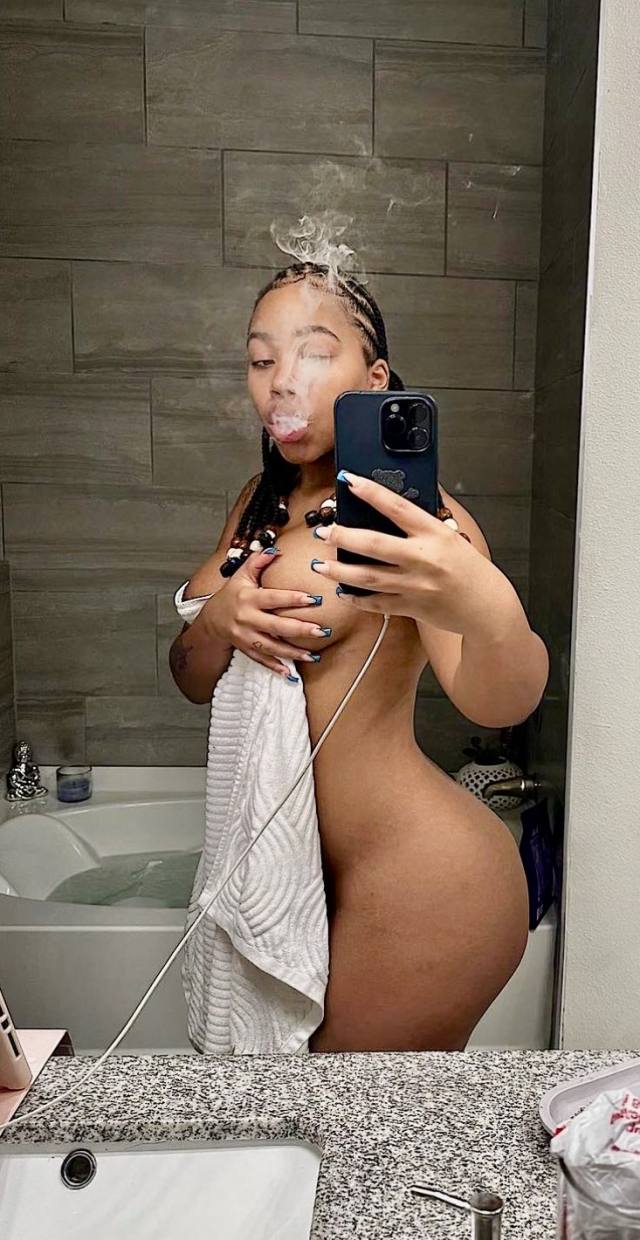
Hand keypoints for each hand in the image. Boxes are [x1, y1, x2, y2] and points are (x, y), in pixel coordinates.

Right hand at [201, 548, 328, 677]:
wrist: (211, 619)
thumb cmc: (232, 594)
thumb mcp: (241, 575)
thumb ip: (258, 561)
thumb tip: (275, 549)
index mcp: (248, 598)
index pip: (273, 598)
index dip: (292, 599)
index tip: (313, 599)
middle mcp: (246, 619)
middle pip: (276, 626)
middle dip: (299, 629)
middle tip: (321, 631)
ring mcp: (245, 637)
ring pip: (271, 647)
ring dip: (292, 653)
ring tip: (313, 656)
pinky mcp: (246, 649)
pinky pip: (262, 660)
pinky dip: (275, 667)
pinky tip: (291, 673)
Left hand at [310, 471, 494, 633]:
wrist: (487, 607)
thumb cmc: (470, 570)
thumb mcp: (452, 536)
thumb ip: (428, 517)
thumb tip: (411, 490)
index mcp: (434, 534)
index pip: (397, 507)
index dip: (371, 491)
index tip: (349, 480)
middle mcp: (422, 558)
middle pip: (374, 544)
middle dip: (343, 536)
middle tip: (324, 531)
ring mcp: (414, 585)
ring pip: (368, 576)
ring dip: (339, 570)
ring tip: (319, 564)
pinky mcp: (410, 607)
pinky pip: (376, 603)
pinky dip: (356, 598)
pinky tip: (342, 591)